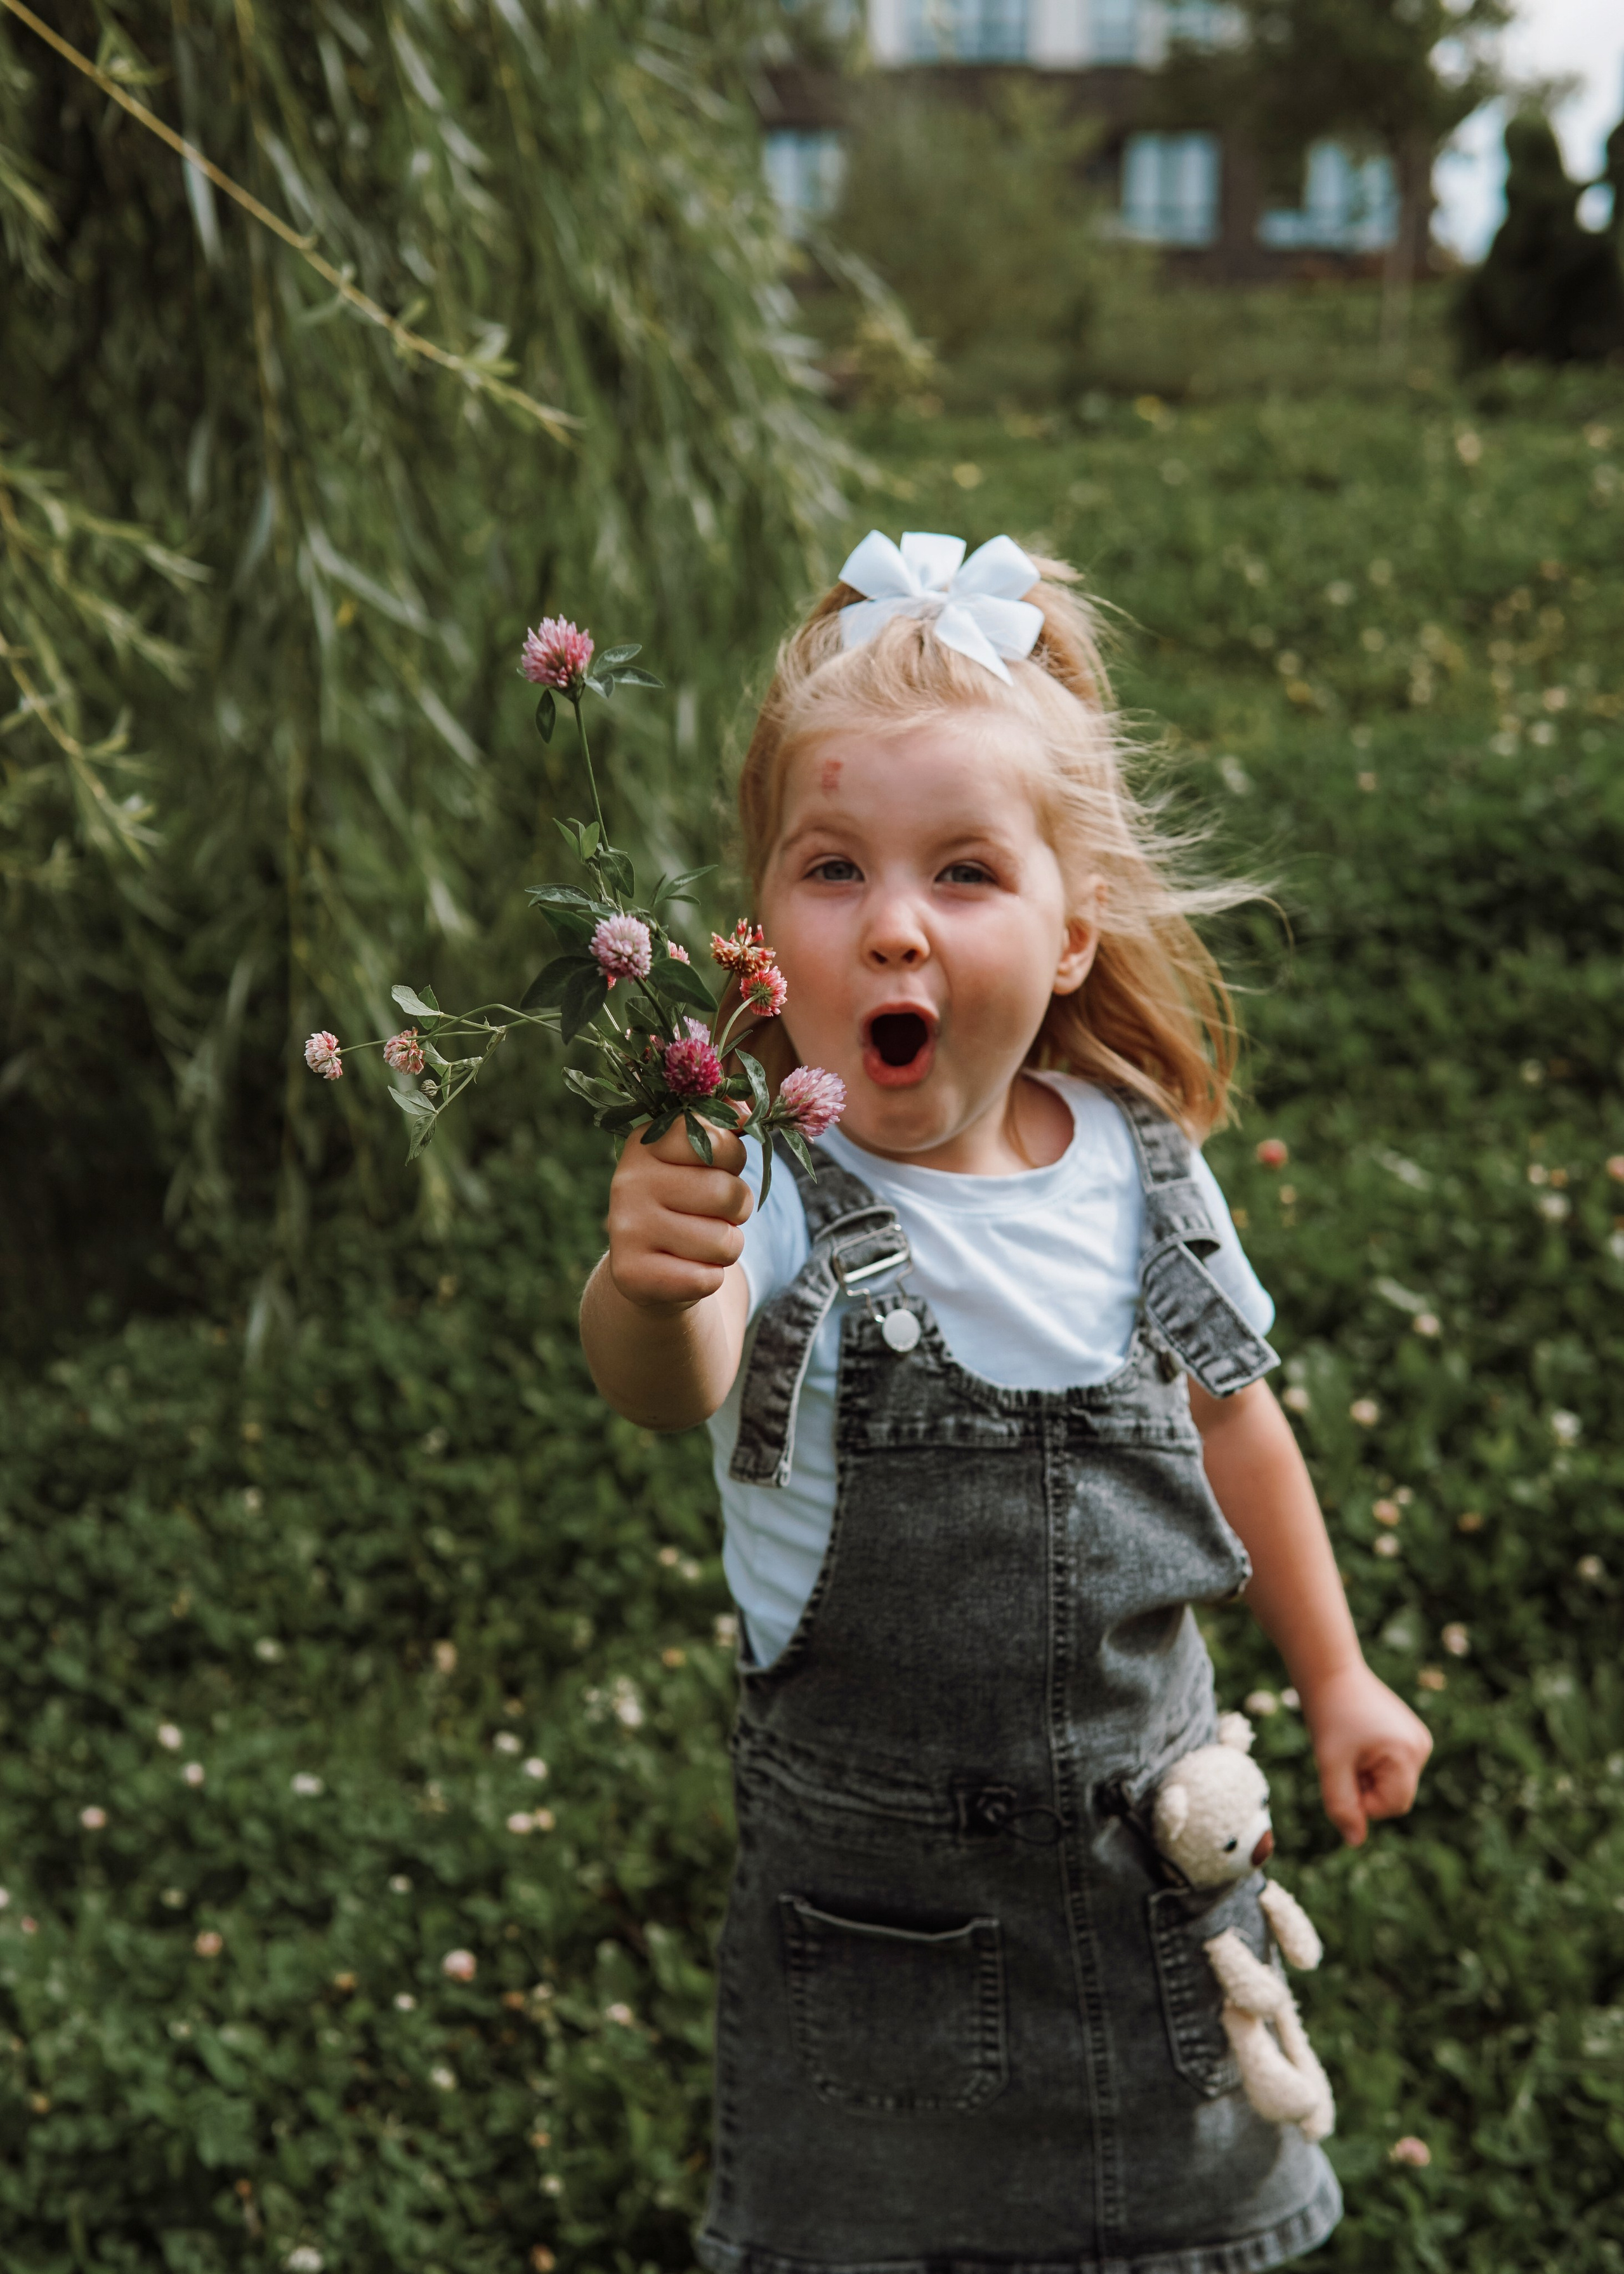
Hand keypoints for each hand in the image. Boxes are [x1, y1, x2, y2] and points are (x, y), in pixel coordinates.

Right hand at [605, 1112, 751, 1314]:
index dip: (732, 1158)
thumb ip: (723, 1121)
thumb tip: (747, 1111)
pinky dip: (709, 1278)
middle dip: (737, 1207)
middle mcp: (628, 1181)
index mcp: (646, 1143)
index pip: (716, 1140)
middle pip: (727, 1192)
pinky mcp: (632, 1275)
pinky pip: (706, 1279)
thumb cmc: (685, 1201)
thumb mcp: (698, 1156)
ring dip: (727, 1246)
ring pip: (723, 1241)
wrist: (647, 1268)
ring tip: (701, 1242)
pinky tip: (686, 1269)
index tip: (717, 1167)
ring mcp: (626, 1229)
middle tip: (714, 1212)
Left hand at [1301, 1660, 1432, 1845]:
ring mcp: (1418, 1738)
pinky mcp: (1410, 1732)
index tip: (1342, 1771)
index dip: (1362, 1800)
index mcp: (1408, 1754)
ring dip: (1368, 1773)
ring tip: (1350, 1743)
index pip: (1391, 1807)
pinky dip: (1373, 1761)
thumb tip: (1355, 1842)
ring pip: (1392, 1781)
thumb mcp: (1329, 1764)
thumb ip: (1341, 1805)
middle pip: (1394, 1796)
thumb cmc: (1328, 1715)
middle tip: (1343, 1756)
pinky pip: (1393, 1765)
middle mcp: (1421, 1746)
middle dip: (1366, 1786)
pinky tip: (1358, 1737)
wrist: (1329, 1670)